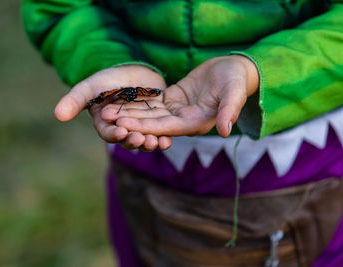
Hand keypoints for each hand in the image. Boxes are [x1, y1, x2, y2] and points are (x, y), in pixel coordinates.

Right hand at [54, 65, 171, 150]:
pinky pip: (159, 133)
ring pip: (144, 140)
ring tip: (158, 143)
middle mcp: (122, 129)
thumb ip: (75, 100)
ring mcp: (140, 127)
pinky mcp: (156, 123)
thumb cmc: (108, 78)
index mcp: (105, 124)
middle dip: (135, 142)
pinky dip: (163, 138)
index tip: (122, 133)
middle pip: (128, 140)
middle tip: (144, 141)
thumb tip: (58, 115)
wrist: (133, 69)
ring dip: (150, 144)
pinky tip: (168, 140)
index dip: (115, 134)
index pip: (109, 133)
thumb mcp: (90, 86)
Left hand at [102, 55, 258, 137]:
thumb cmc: (236, 81)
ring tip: (106, 111)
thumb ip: (229, 111)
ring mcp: (176, 112)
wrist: (233, 70)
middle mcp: (183, 121)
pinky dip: (136, 103)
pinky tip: (119, 101)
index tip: (123, 125)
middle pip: (152, 123)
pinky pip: (151, 104)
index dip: (144, 126)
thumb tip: (226, 131)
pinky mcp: (172, 101)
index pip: (166, 127)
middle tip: (106, 119)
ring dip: (128, 113)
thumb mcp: (234, 93)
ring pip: (148, 114)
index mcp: (196, 123)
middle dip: (129, 121)